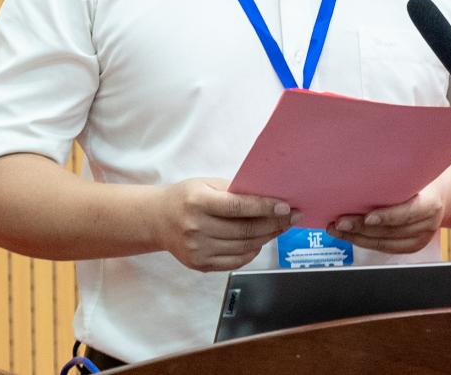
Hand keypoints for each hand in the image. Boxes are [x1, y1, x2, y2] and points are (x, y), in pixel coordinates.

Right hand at [155, 178, 295, 270]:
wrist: (158, 220)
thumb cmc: (187, 197)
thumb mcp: (207, 184)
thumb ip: (235, 191)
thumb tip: (270, 198)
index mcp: (198, 202)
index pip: (237, 207)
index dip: (264, 208)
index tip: (286, 206)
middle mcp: (196, 228)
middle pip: (244, 230)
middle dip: (274, 224)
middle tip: (293, 217)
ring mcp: (198, 250)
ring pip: (244, 247)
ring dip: (268, 237)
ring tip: (281, 227)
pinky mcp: (200, 265)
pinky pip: (235, 261)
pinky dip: (253, 251)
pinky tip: (261, 241)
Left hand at [325, 182, 446, 253]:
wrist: (442, 194)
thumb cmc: (422, 179)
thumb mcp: (416, 172)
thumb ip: (397, 176)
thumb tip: (364, 169)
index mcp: (431, 204)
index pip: (408, 213)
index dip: (387, 217)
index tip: (367, 218)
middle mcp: (428, 224)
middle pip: (391, 230)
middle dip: (361, 227)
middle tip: (339, 221)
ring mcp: (420, 238)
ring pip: (384, 242)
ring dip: (356, 236)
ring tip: (336, 229)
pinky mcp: (412, 247)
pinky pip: (384, 247)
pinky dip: (363, 241)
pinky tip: (347, 235)